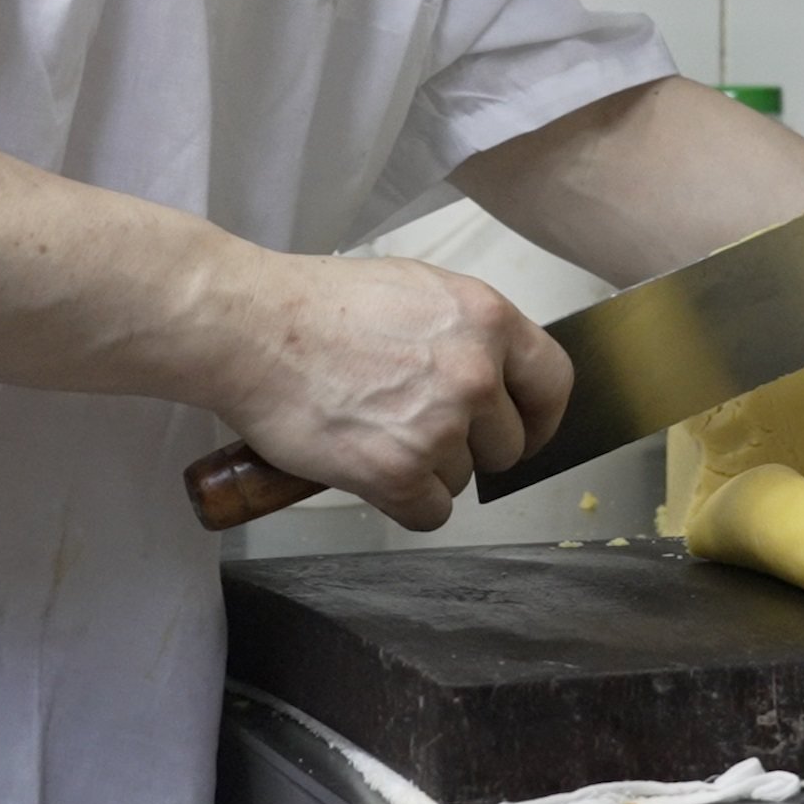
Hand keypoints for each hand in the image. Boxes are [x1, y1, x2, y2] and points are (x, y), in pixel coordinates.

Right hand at [211, 253, 571, 530]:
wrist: (249, 327)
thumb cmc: (316, 305)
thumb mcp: (416, 290)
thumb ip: (466, 332)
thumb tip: (494, 374)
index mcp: (486, 318)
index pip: (554, 381)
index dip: (541, 415)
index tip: (524, 431)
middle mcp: (475, 373)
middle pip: (506, 442)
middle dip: (468, 445)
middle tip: (415, 429)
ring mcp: (439, 426)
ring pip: (463, 479)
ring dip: (425, 470)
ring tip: (374, 433)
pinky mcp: (398, 473)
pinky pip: (430, 513)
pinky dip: (401, 503)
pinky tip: (367, 469)